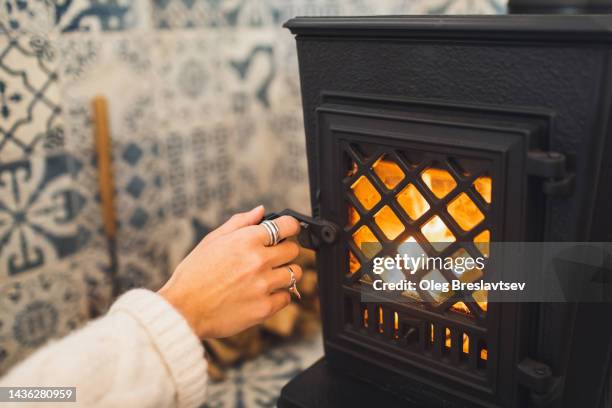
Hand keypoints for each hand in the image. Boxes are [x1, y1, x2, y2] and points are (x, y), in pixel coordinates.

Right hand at [158, 206, 301, 338]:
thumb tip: (261, 211)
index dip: (290, 227)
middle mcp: (258, 260)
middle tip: (272, 258)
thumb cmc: (194, 274)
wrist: (183, 310)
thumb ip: (239, 223)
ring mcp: (263, 285)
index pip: (287, 226)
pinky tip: (261, 294)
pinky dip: (278, 295)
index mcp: (246, 240)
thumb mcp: (212, 240)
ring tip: (267, 277)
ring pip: (294, 273)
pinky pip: (286, 297)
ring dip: (284, 273)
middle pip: (293, 250)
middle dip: (285, 251)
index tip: (288, 231)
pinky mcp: (264, 308)